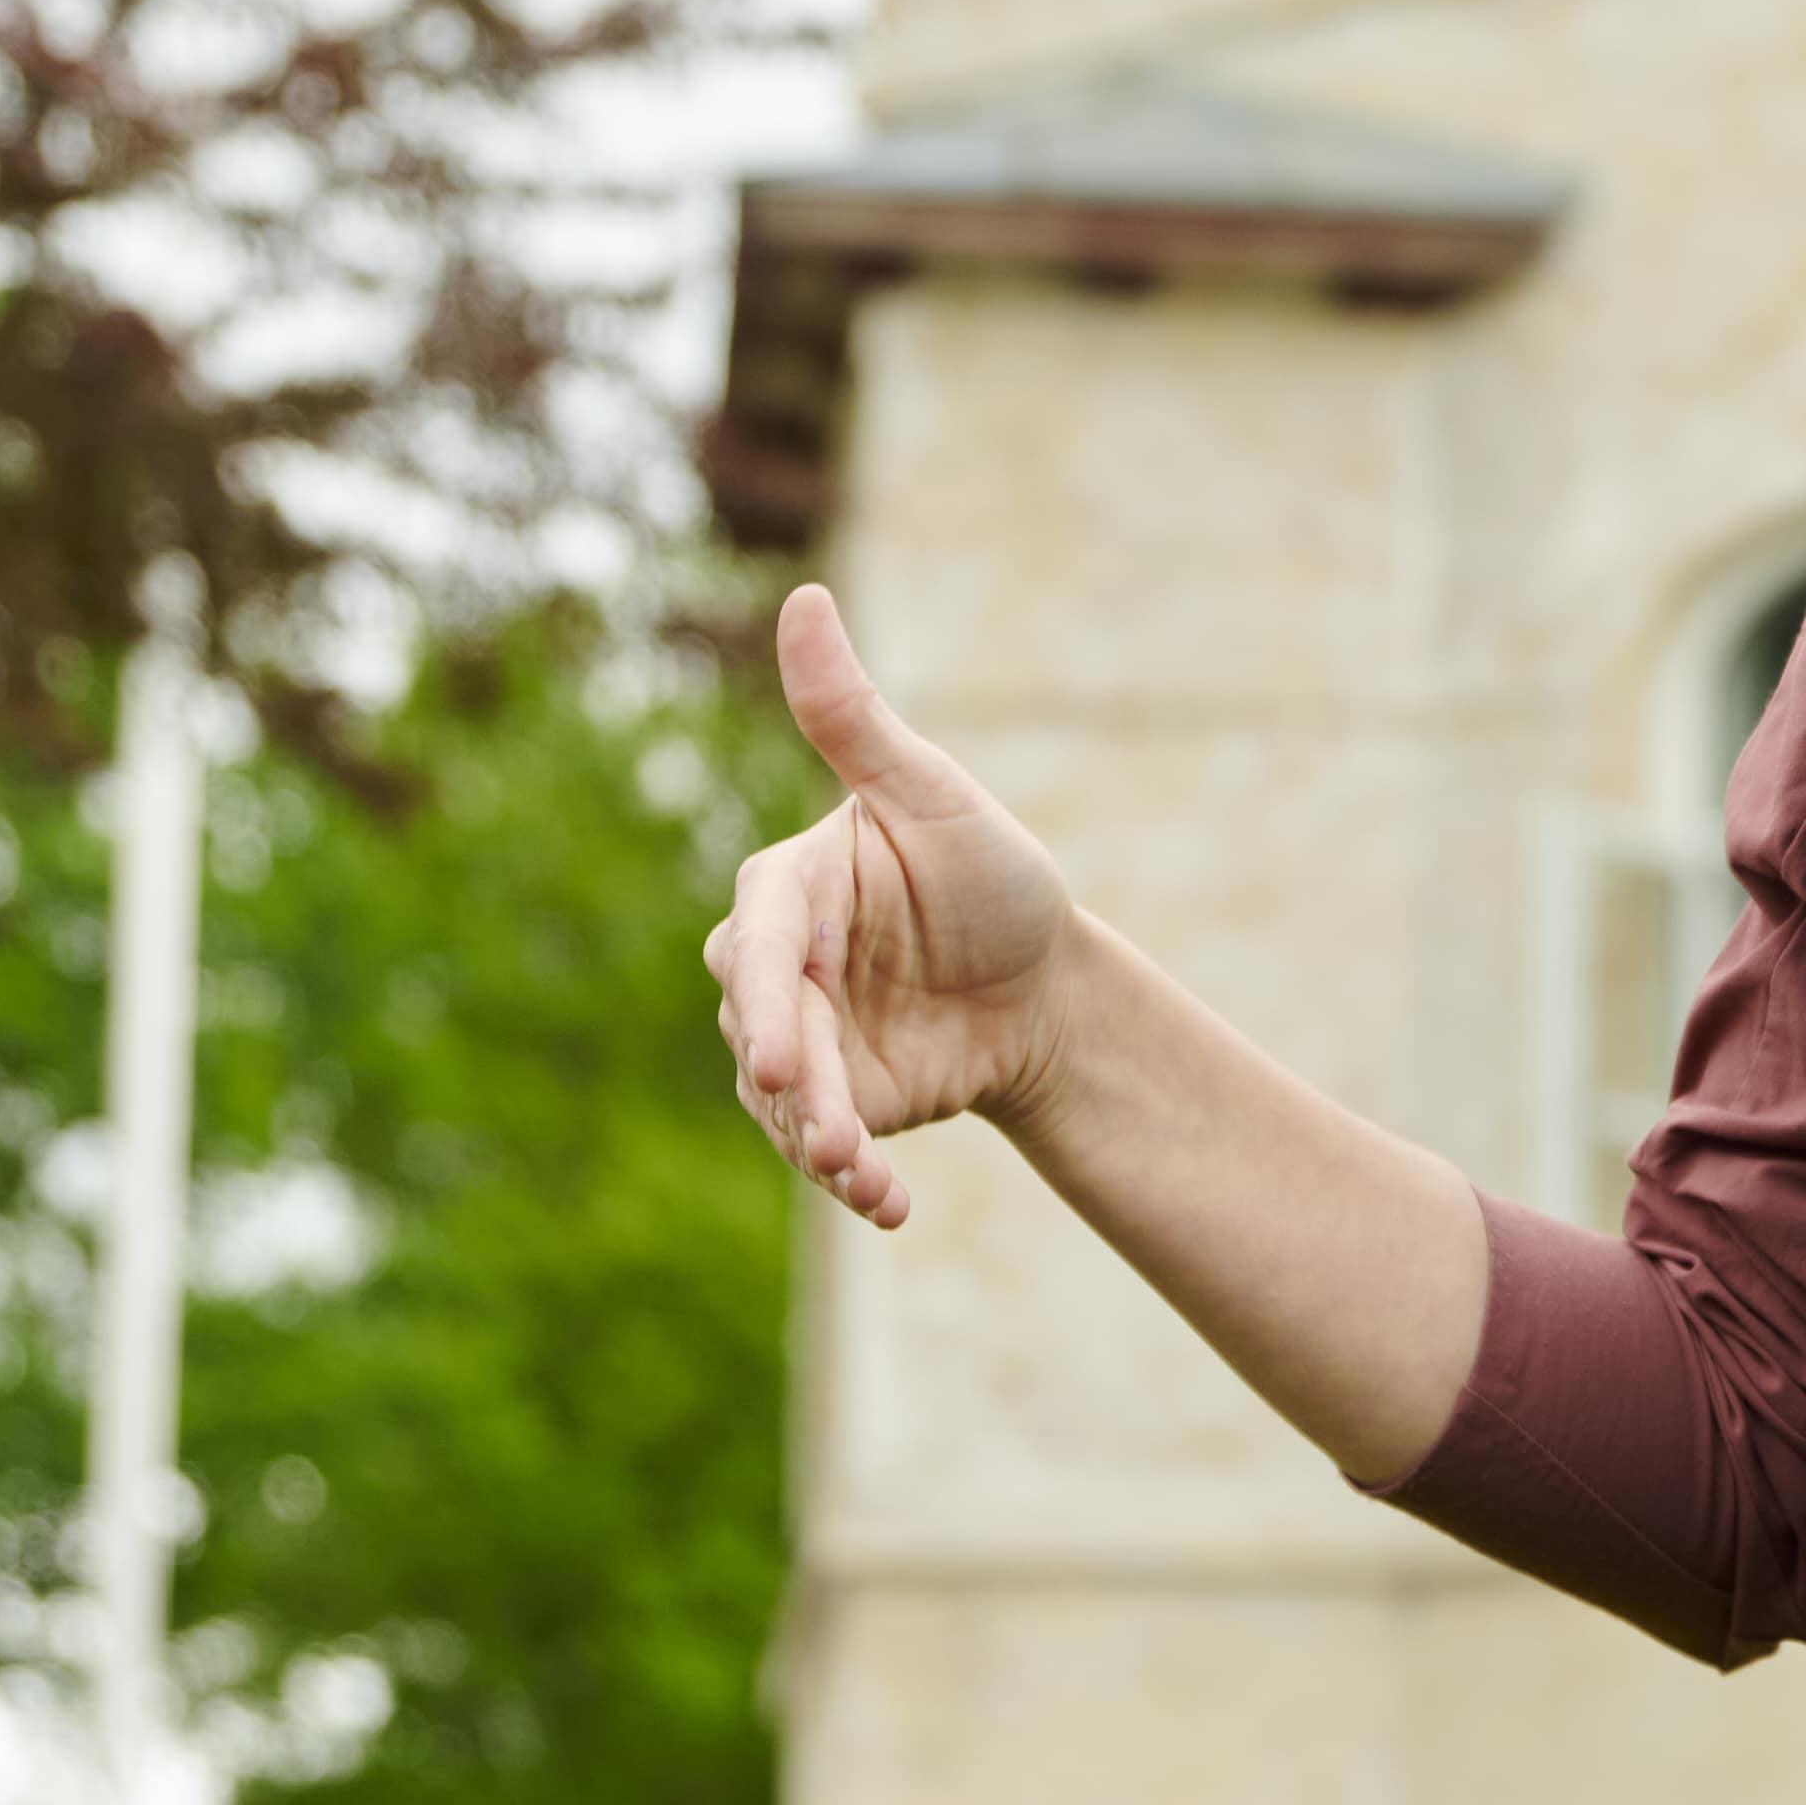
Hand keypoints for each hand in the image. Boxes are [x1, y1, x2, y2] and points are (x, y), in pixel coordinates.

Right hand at [706, 584, 1082, 1230]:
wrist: (1046, 983)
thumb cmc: (990, 872)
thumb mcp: (935, 794)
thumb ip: (855, 720)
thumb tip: (804, 598)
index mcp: (790, 888)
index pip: (760, 939)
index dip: (764, 995)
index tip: (782, 1052)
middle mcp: (777, 968)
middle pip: (759, 1029)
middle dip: (793, 1086)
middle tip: (831, 1137)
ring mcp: (798, 1040)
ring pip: (780, 1099)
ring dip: (819, 1143)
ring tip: (867, 1180)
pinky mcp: (832, 1101)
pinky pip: (821, 1146)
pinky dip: (854, 1180)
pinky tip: (889, 1207)